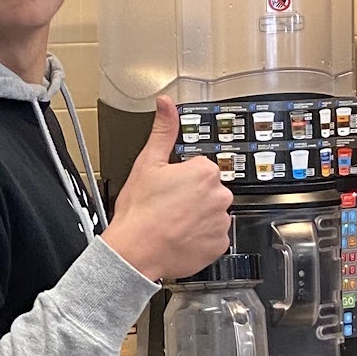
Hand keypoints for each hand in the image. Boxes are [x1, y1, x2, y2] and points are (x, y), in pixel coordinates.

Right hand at [103, 96, 233, 282]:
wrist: (136, 251)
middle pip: (208, 191)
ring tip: (172, 223)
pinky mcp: (219, 244)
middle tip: (168, 206)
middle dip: (192, 197)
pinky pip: (213, 237)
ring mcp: (221, 221)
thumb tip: (166, 104)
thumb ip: (163, 131)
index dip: (181, 178)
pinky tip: (181, 237)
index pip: (199, 168)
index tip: (167, 188)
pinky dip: (200, 238)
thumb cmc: (139, 211)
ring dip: (197, 218)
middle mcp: (219, 195)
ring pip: (211, 214)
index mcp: (204, 172)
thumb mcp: (147, 163)